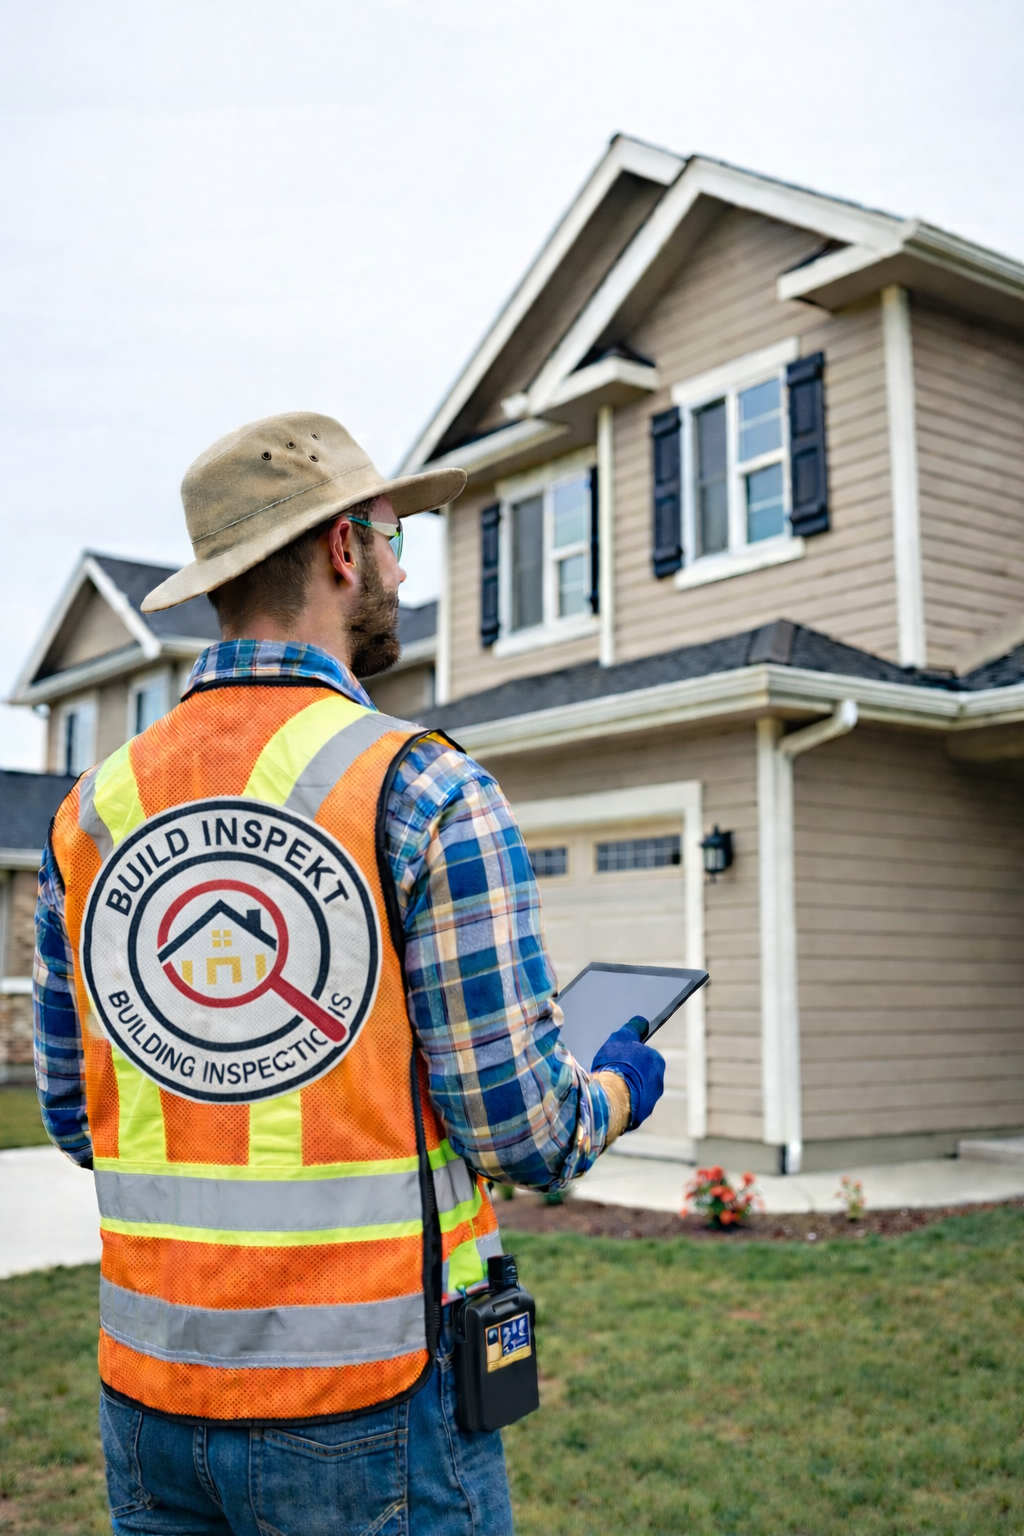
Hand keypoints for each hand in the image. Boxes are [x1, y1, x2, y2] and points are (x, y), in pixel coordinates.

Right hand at [591, 1016, 664, 1130]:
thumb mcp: (622, 1038)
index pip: (646, 1055)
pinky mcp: (637, 1118)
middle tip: (611, 1071)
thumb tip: (642, 1022)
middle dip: (629, 1073)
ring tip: (607, 1087)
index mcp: (657, 1063)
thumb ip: (633, 1028)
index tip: (618, 1056)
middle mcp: (658, 1084)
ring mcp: (649, 1103)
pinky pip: (628, 1108)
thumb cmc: (617, 1064)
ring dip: (625, 1090)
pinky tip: (607, 1100)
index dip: (630, 1055)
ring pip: (636, 1093)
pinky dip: (620, 1103)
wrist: (611, 1097)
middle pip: (642, 1076)